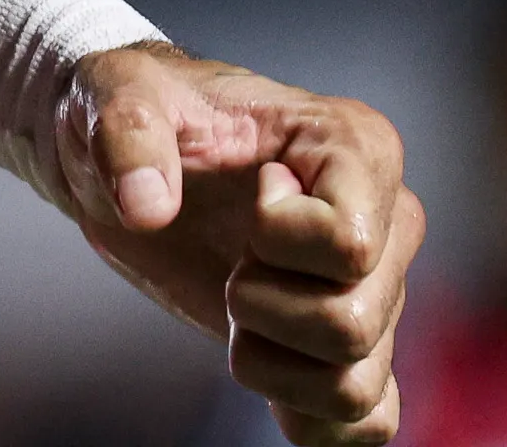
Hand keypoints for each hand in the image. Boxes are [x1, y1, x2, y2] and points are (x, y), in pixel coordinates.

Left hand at [55, 46, 423, 444]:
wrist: (127, 155)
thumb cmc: (138, 108)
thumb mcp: (116, 93)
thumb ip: (127, 132)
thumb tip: (145, 209)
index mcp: (356, 146)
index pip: (347, 244)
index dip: (276, 238)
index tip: (248, 190)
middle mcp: (390, 220)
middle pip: (350, 323)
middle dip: (259, 306)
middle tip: (230, 258)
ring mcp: (377, 288)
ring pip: (356, 387)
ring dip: (272, 365)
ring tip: (238, 306)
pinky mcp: (350, 344)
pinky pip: (370, 421)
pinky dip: (315, 423)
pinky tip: (264, 377)